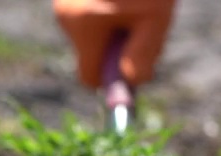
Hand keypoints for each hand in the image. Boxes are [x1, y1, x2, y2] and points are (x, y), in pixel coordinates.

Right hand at [52, 0, 176, 88]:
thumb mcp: (156, 17)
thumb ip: (143, 56)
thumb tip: (132, 83)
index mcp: (84, 27)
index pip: (90, 77)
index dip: (111, 77)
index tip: (131, 66)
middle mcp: (67, 16)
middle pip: (92, 52)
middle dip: (116, 46)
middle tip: (143, 20)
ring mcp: (64, 2)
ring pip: (92, 31)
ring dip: (114, 24)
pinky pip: (89, 13)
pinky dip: (107, 9)